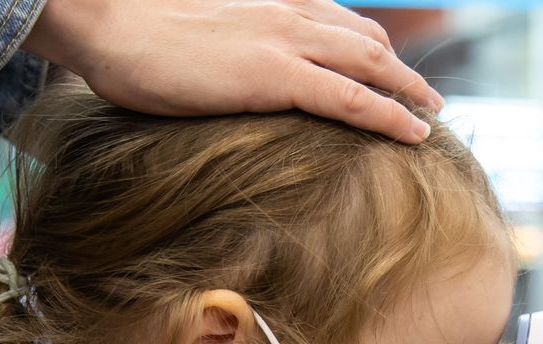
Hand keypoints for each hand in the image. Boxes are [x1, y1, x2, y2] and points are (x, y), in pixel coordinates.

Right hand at [24, 0, 444, 143]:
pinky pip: (351, 98)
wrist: (111, 25)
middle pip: (367, 41)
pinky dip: (390, 115)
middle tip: (426, 97)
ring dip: (409, 91)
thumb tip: (231, 74)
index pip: (339, 21)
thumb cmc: (137, 37)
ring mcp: (286, 44)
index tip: (389, 68)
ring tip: (431, 116)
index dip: (371, 47)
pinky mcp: (277, 76)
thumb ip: (229, 51)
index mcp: (271, 5)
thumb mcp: (197, 37)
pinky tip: (413, 132)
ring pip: (371, 65)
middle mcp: (288, 15)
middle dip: (402, 70)